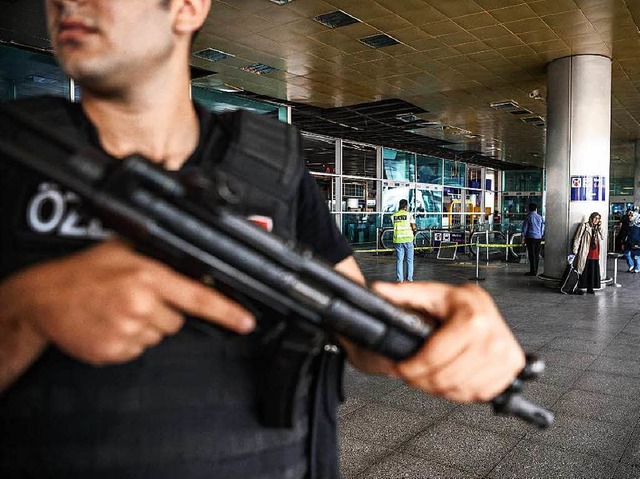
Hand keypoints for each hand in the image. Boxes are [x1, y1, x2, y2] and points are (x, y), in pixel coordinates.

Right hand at [1, 239, 254, 365]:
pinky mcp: (114, 351)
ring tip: (119, 309)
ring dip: (146, 325)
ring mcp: (127, 331)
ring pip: (158, 336)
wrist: (43, 298)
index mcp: (147, 276)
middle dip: (164, 311)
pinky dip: (129, 340)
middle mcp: (140, 304)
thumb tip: (191, 255)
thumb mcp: (123, 250)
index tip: (245, 322)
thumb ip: (159, 255)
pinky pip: (138, 349)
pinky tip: (111, 323)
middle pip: (177, 320)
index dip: (226, 312)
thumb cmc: (83, 272)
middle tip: (136, 298)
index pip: (198, 297)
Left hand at [373, 281, 524, 402]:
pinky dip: (460, 392)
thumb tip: (379, 289)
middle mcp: (494, 336)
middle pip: (447, 377)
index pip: (435, 357)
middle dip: (422, 381)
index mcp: (473, 317)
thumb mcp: (427, 294)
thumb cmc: (453, 302)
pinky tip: (449, 379)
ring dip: (439, 388)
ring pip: (462, 388)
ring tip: (427, 377)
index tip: (400, 368)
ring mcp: (506, 354)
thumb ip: (402, 294)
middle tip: (411, 376)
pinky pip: (479, 393)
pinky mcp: (511, 367)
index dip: (412, 367)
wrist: (479, 306)